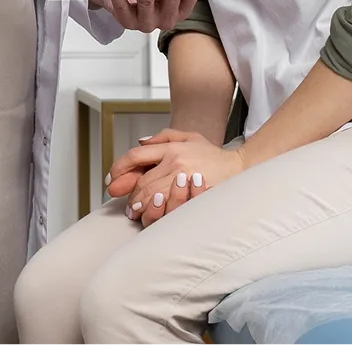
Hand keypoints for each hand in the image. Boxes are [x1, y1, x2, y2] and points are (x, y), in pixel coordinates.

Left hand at [107, 129, 243, 226]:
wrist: (239, 169)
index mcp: (172, 148)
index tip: (112, 180)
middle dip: (128, 193)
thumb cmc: (212, 154)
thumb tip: (139, 142)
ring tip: (134, 210)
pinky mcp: (193, 197)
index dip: (119, 168)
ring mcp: (185, 181)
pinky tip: (150, 214)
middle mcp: (176, 163)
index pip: (136, 156)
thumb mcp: (189, 136)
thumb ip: (162, 137)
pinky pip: (167, 209)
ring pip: (151, 196)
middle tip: (123, 201)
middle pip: (141, 181)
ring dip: (139, 205)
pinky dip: (155, 213)